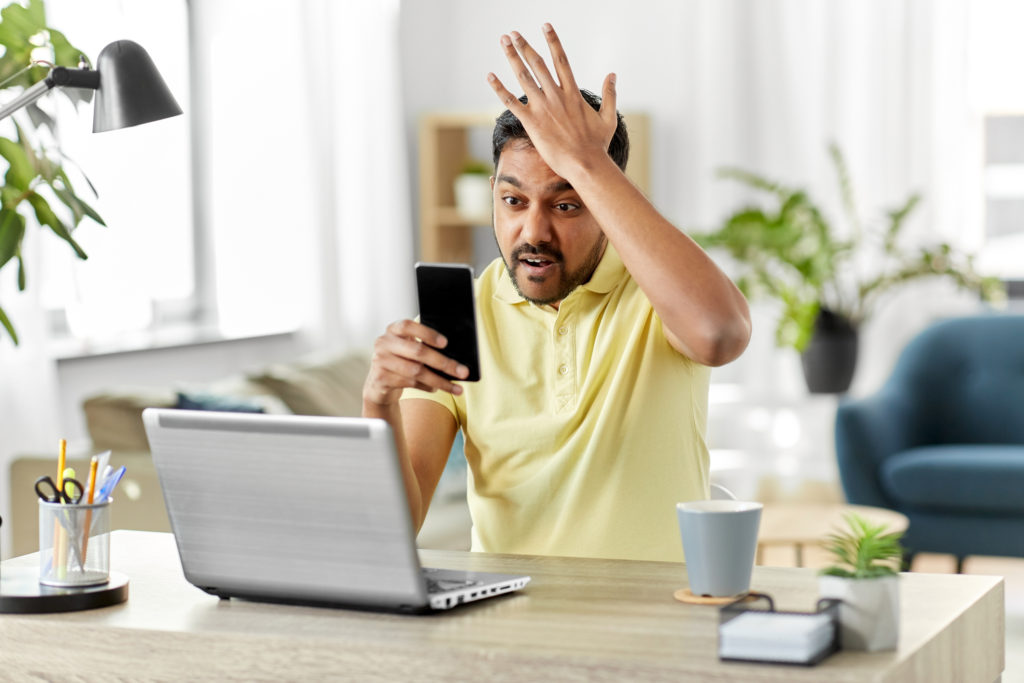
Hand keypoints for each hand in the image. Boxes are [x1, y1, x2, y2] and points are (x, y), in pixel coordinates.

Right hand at [363, 319, 469, 407]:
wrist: (379, 382)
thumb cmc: (402, 360)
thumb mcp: (408, 348)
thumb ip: (424, 346)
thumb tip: (454, 358)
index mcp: (393, 330)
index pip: (408, 326)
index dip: (427, 333)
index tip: (445, 343)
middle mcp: (384, 343)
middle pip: (417, 351)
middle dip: (443, 363)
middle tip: (462, 372)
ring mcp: (380, 361)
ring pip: (416, 371)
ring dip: (439, 381)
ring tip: (456, 388)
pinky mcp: (381, 379)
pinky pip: (410, 383)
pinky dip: (427, 387)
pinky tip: (436, 388)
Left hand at [487, 23, 617, 180]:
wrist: (586, 164)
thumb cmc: (597, 145)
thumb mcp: (609, 117)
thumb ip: (611, 94)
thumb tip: (613, 74)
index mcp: (573, 93)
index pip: (561, 60)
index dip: (553, 41)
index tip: (545, 26)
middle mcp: (556, 96)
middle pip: (538, 64)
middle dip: (524, 46)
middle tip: (513, 33)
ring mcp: (543, 108)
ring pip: (524, 76)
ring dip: (512, 57)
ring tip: (503, 42)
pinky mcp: (532, 122)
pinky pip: (511, 102)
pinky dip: (499, 88)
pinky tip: (489, 76)